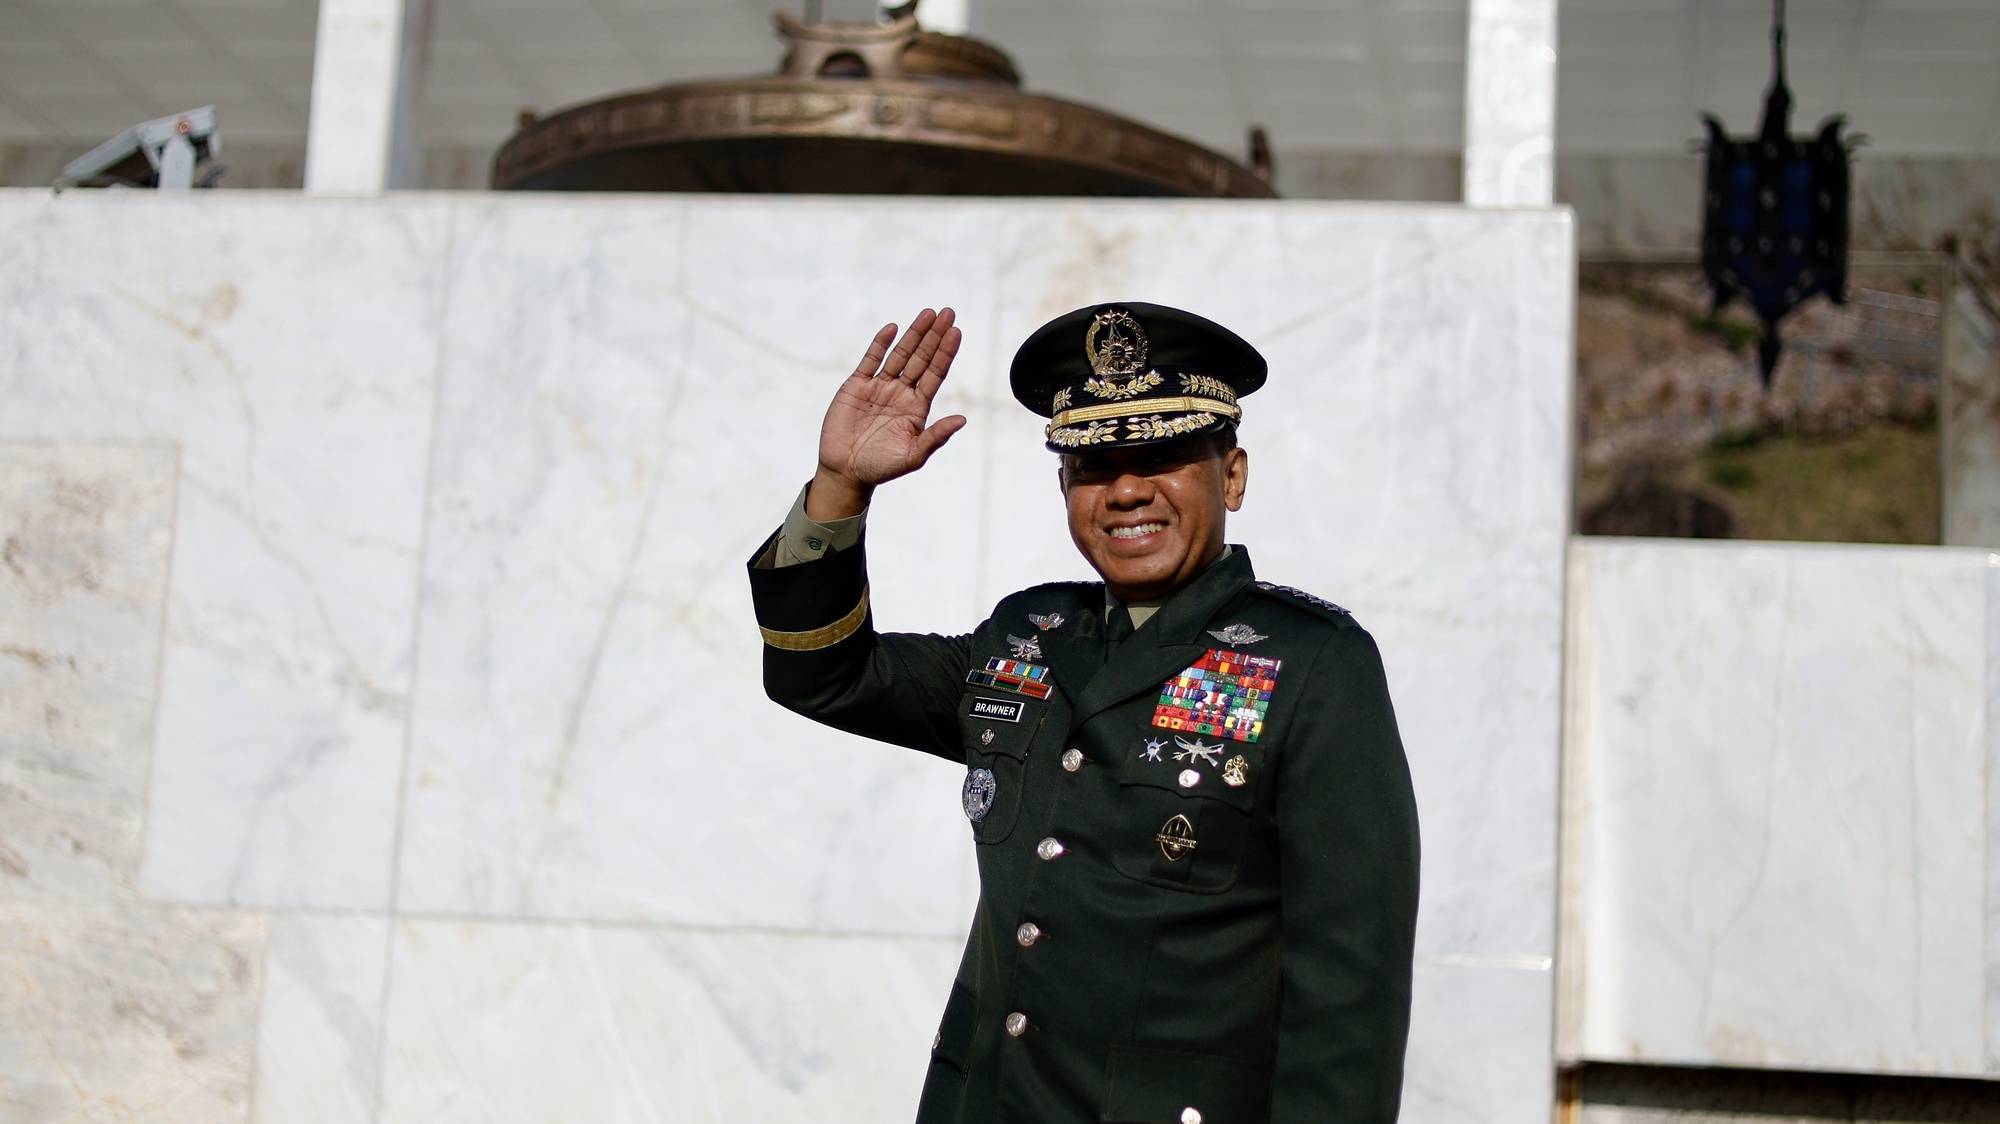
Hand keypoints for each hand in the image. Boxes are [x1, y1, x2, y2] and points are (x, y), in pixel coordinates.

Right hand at [808, 307, 966, 519]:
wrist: (846, 472)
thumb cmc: (881, 467)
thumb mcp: (913, 455)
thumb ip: (936, 437)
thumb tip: (962, 420)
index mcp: (917, 407)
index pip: (935, 373)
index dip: (946, 352)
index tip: (956, 332)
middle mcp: (901, 392)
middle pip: (921, 358)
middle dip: (934, 336)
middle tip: (948, 312)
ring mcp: (879, 387)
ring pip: (900, 354)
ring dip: (913, 334)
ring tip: (928, 314)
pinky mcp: (856, 386)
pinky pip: (870, 360)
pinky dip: (880, 344)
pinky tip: (892, 328)